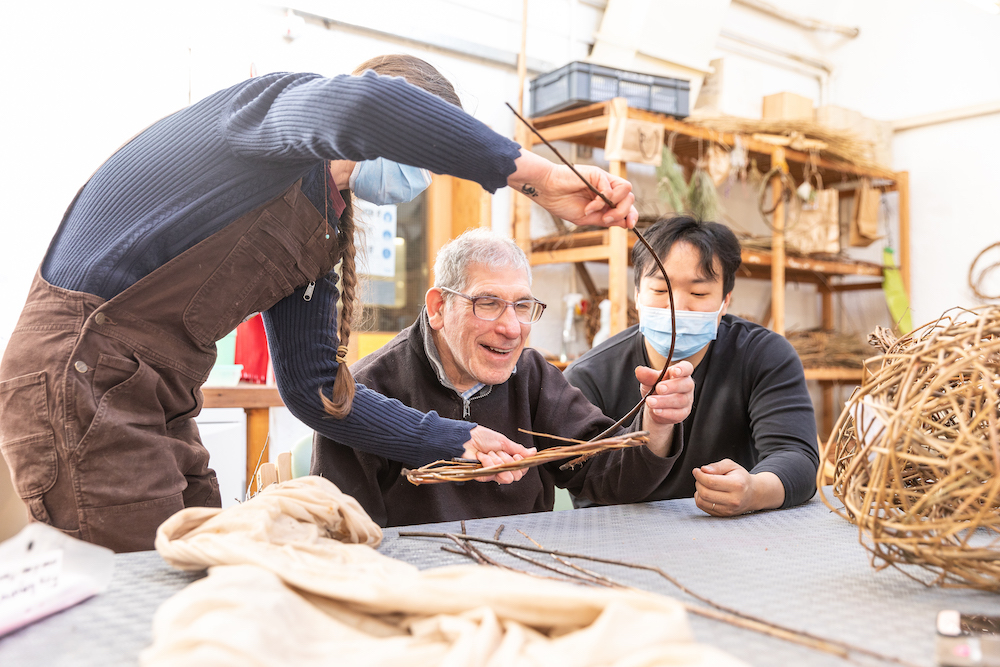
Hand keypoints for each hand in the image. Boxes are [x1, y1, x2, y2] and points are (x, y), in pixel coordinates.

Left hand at [461, 425, 535, 483]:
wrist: (466, 438)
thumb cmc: (482, 437)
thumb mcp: (504, 441)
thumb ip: (519, 449)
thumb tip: (533, 452)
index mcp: (507, 460)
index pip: (521, 469)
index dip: (521, 463)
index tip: (517, 455)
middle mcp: (501, 468)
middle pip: (516, 476)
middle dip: (509, 462)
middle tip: (500, 453)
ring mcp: (492, 473)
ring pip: (506, 477)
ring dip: (499, 462)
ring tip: (491, 454)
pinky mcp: (482, 476)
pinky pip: (492, 474)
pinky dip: (488, 463)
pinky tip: (482, 456)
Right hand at [507, 150, 637, 228]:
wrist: (547, 192)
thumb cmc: (562, 203)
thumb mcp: (588, 218)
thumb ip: (607, 219)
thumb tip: (626, 223)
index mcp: (606, 198)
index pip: (627, 204)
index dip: (632, 214)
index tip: (630, 225)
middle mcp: (607, 188)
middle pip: (630, 198)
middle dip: (622, 212)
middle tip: (605, 220)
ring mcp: (603, 180)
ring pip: (627, 190)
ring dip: (615, 206)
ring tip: (597, 213)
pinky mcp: (597, 173)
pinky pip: (610, 189)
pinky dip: (600, 201)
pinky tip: (588, 207)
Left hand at [637, 362, 692, 456]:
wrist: (655, 408)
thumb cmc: (654, 389)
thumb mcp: (648, 382)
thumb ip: (646, 376)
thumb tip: (638, 370)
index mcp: (680, 374)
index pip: (687, 369)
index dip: (682, 369)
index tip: (673, 371)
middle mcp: (687, 387)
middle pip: (686, 386)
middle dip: (671, 387)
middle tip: (658, 389)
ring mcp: (687, 402)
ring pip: (681, 401)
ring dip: (665, 402)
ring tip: (651, 402)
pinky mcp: (682, 415)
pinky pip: (678, 416)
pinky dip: (666, 414)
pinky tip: (655, 412)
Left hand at [693, 460, 784, 515]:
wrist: (753, 494)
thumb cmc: (740, 478)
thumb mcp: (731, 466)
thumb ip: (717, 466)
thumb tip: (703, 470)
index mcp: (737, 485)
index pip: (711, 481)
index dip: (700, 475)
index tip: (697, 470)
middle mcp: (734, 500)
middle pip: (705, 493)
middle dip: (698, 482)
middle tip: (701, 477)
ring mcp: (728, 510)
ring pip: (702, 501)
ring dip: (698, 491)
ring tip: (704, 484)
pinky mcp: (723, 515)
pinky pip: (703, 507)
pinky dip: (700, 498)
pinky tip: (707, 492)